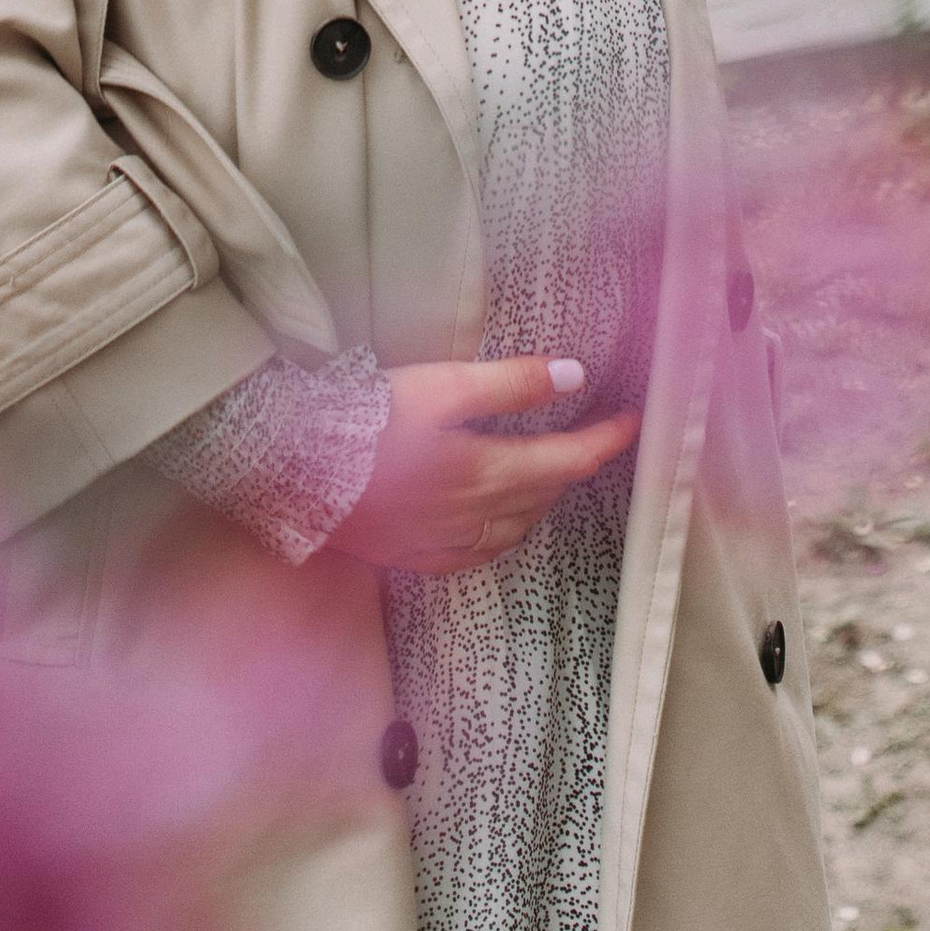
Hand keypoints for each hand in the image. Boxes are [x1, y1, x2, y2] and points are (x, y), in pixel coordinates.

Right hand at [321, 356, 640, 575]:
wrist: (295, 472)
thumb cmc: (366, 420)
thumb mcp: (442, 386)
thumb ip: (510, 384)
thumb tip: (574, 376)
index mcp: (486, 471)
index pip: (567, 460)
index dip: (605, 441)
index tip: (634, 422)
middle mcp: (474, 515)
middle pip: (544, 495)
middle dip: (576, 466)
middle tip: (596, 439)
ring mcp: (443, 541)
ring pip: (515, 528)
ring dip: (543, 500)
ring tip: (552, 472)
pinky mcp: (413, 554)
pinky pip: (478, 553)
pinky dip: (503, 534)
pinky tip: (499, 524)